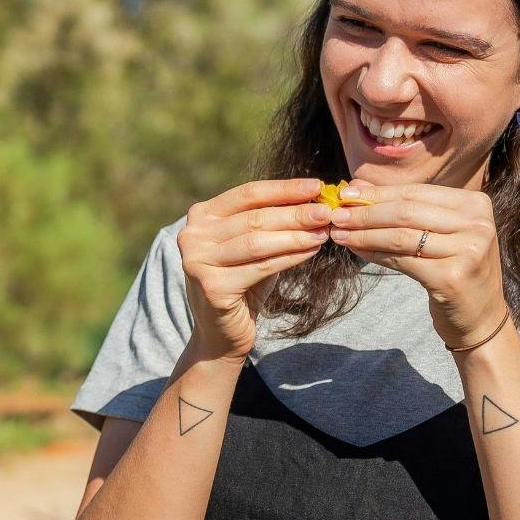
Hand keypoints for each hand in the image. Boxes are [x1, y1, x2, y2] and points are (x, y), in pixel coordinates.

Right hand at [177, 178, 331, 360]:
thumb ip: (272, 222)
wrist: (222, 333)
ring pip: (257, 242)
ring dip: (296, 235)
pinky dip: (290, 258)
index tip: (316, 186)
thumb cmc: (242, 282)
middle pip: (254, 218)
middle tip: (327, 211)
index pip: (247, 194)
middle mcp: (192, 235)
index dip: (284, 189)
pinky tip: (311, 251)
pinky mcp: (211, 287)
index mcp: (201, 216)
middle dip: (295, 213)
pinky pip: (261, 267)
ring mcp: (198, 261)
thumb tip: (314, 199)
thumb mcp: (253, 245)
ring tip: (324, 232)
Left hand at [326, 180, 506, 347]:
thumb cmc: (453, 268)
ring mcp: (469, 251)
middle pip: (406, 212)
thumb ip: (403, 208)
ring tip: (339, 233)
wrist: (480, 316)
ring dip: (364, 234)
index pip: (415, 192)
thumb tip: (357, 185)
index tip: (345, 194)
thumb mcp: (438, 233)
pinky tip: (356, 251)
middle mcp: (477, 224)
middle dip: (365, 213)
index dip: (377, 193)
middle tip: (335, 215)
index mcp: (475, 204)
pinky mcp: (452, 277)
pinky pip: (402, 261)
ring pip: (401, 236)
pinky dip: (374, 254)